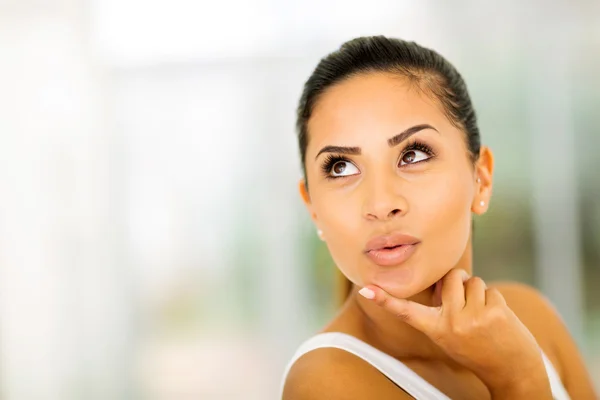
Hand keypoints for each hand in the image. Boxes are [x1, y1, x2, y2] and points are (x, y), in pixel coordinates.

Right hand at [359, 269, 552, 398]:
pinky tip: (498, 318)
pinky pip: (490, 289)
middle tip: (467, 301)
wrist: (511, 371)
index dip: (385, 300)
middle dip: (461, 281)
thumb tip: (447, 277)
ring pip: (472, 281)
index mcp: (435, 329)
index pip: (405, 312)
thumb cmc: (478, 349)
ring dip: (479, 292)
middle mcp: (450, 322)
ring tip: (483, 314)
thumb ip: (443, 309)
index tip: (366, 290)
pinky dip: (494, 300)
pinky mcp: (494, 312)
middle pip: (451, 277)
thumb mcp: (450, 335)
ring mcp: (472, 317)